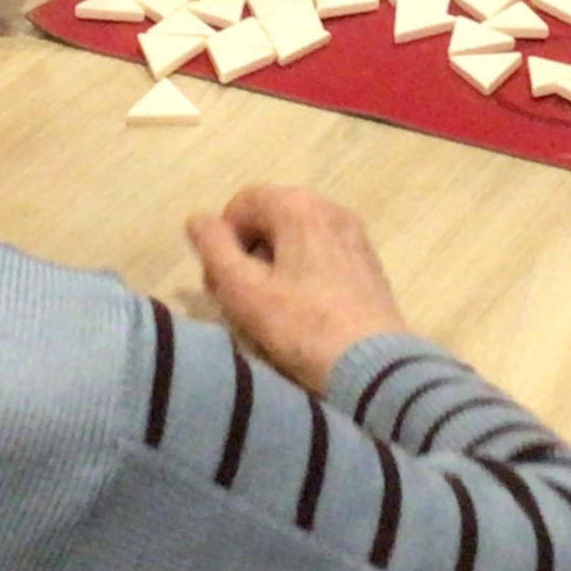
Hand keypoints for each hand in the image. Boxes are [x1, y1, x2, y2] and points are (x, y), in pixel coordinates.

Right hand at [186, 185, 409, 394]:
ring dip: (273, 265)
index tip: (222, 283)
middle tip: (239, 300)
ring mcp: (354, 234)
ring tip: (270, 310)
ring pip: (295, 238)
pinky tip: (302, 312)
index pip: (241, 204)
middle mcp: (330, 207)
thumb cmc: (301, 327)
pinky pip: (321, 254)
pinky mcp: (368, 262)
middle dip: (246, 253)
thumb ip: (213, 249)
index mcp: (298, 206)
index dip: (222, 241)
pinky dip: (302, 273)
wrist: (372, 367)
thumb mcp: (243, 291)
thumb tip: (197, 220)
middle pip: (269, 218)